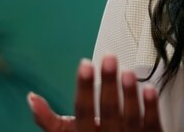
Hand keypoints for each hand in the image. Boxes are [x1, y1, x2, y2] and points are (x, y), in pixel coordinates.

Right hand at [27, 55, 161, 131]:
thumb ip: (50, 121)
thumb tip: (32, 98)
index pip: (82, 112)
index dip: (84, 88)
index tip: (85, 64)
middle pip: (108, 112)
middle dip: (108, 84)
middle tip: (109, 59)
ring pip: (130, 118)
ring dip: (129, 94)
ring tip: (127, 71)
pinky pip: (152, 125)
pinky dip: (151, 107)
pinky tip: (149, 89)